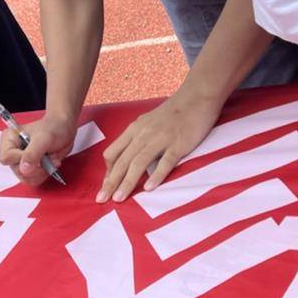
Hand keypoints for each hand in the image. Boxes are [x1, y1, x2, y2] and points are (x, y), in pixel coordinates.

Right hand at [0, 114, 76, 185]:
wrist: (64, 129)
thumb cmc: (53, 128)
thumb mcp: (43, 139)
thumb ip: (32, 154)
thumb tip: (24, 169)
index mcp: (9, 139)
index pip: (6, 158)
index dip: (21, 159)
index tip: (36, 153)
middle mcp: (12, 152)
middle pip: (18, 171)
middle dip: (36, 167)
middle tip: (48, 158)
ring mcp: (21, 161)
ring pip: (26, 178)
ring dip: (42, 171)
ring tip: (51, 159)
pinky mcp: (30, 168)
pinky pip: (34, 180)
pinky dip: (45, 174)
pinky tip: (51, 163)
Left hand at [97, 89, 223, 203]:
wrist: (196, 98)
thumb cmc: (171, 114)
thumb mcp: (146, 123)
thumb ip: (135, 139)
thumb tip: (124, 160)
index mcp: (133, 130)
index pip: (113, 153)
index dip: (107, 172)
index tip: (105, 188)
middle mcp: (143, 134)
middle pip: (122, 161)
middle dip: (110, 182)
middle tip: (101, 199)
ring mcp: (161, 139)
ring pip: (139, 162)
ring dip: (127, 182)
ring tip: (119, 198)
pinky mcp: (178, 143)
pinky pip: (165, 161)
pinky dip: (156, 175)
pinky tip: (149, 188)